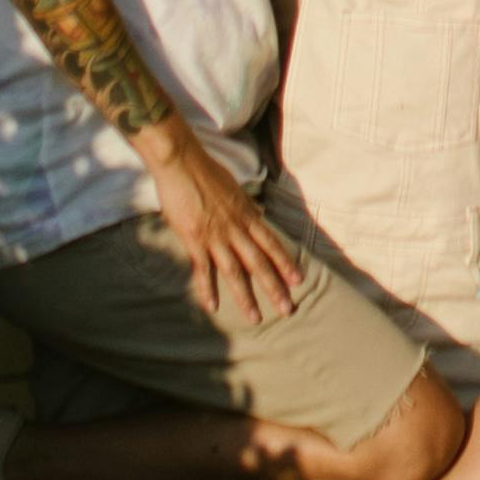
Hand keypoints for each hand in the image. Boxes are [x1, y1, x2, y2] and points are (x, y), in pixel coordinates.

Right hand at [142, 126, 304, 330]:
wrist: (181, 162)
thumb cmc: (205, 171)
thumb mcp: (234, 187)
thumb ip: (245, 204)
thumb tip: (257, 213)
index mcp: (246, 214)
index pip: (271, 243)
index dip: (285, 262)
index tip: (298, 280)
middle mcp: (235, 228)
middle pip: (259, 262)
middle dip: (274, 287)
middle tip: (287, 309)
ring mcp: (215, 236)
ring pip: (235, 272)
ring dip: (246, 297)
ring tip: (256, 317)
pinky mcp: (194, 240)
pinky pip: (203, 270)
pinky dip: (207, 290)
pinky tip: (212, 307)